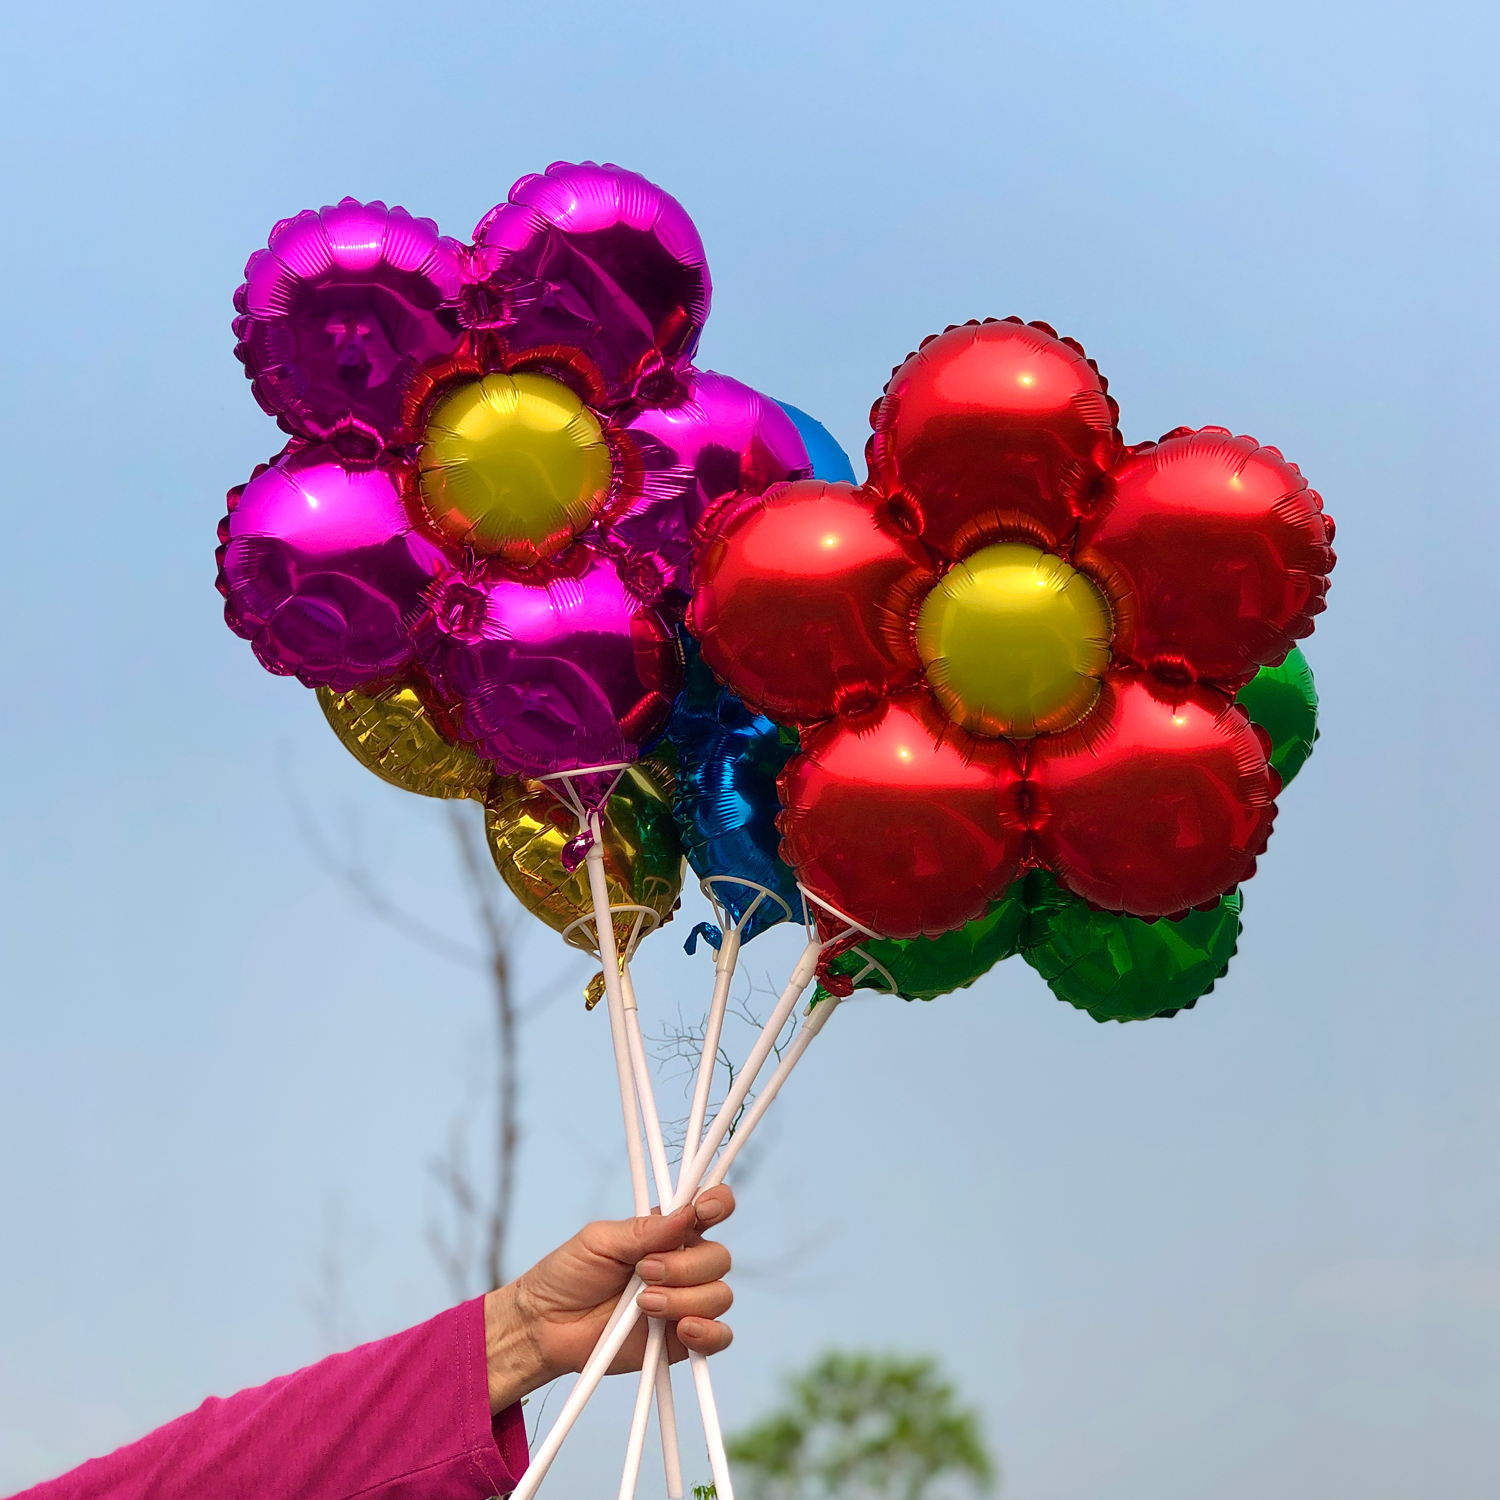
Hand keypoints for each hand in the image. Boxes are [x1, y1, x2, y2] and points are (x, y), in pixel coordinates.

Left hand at [482, 1185, 734, 1411]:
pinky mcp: (682, 1340)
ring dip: (685, 1298)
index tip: (704, 1210)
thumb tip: (686, 1214)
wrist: (545, 1327)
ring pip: (719, 1296)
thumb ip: (643, 1230)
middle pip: (718, 1257)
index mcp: (667, 1232)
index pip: (710, 1209)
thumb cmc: (568, 1276)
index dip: (718, 1204)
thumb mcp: (599, 1240)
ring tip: (644, 1305)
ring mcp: (685, 1302)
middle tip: (644, 1272)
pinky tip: (682, 1328)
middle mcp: (683, 1264)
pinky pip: (719, 1337)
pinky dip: (708, 1332)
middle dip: (685, 1265)